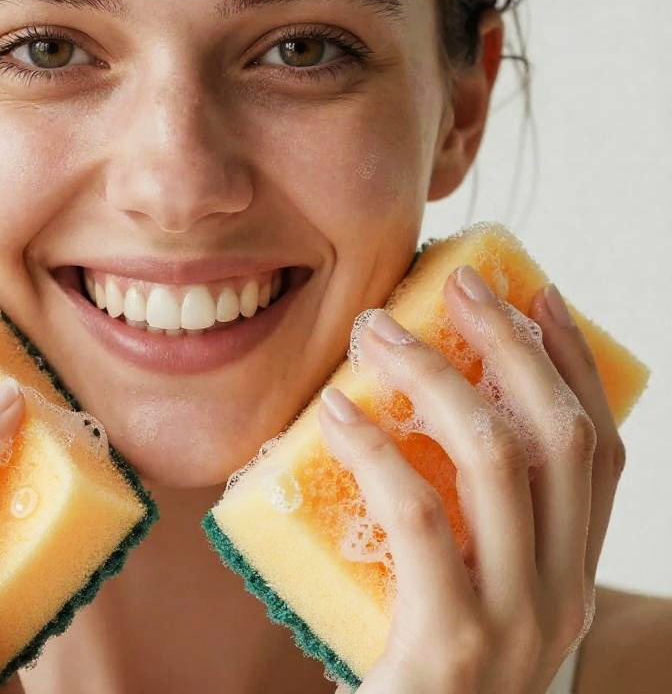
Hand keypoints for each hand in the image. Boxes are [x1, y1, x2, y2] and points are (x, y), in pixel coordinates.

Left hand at [318, 264, 625, 693]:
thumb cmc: (423, 678)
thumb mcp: (463, 598)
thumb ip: (457, 528)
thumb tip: (390, 415)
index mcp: (570, 577)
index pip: (600, 452)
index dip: (575, 364)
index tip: (537, 294)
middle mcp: (561, 596)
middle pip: (559, 438)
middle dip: (510, 343)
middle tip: (455, 282)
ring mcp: (516, 624)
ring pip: (496, 458)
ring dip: (435, 375)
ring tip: (374, 329)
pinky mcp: (451, 646)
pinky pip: (419, 516)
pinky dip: (377, 449)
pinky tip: (336, 410)